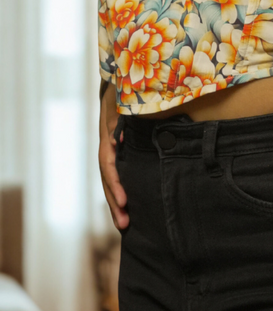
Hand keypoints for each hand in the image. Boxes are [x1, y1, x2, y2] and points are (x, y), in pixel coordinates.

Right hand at [99, 83, 128, 230]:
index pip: (109, 166)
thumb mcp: (122, 102)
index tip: (125, 202)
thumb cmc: (123, 92)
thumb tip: (118, 140)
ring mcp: (111, 152)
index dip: (116, 184)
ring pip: (110, 182)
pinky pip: (118, 176)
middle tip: (124, 225)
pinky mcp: (119, 153)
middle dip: (114, 203)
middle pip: (107, 180)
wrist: (118, 84)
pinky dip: (120, 193)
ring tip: (124, 225)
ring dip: (116, 204)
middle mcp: (107, 148)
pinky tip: (127, 209)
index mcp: (107, 138)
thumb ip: (120, 119)